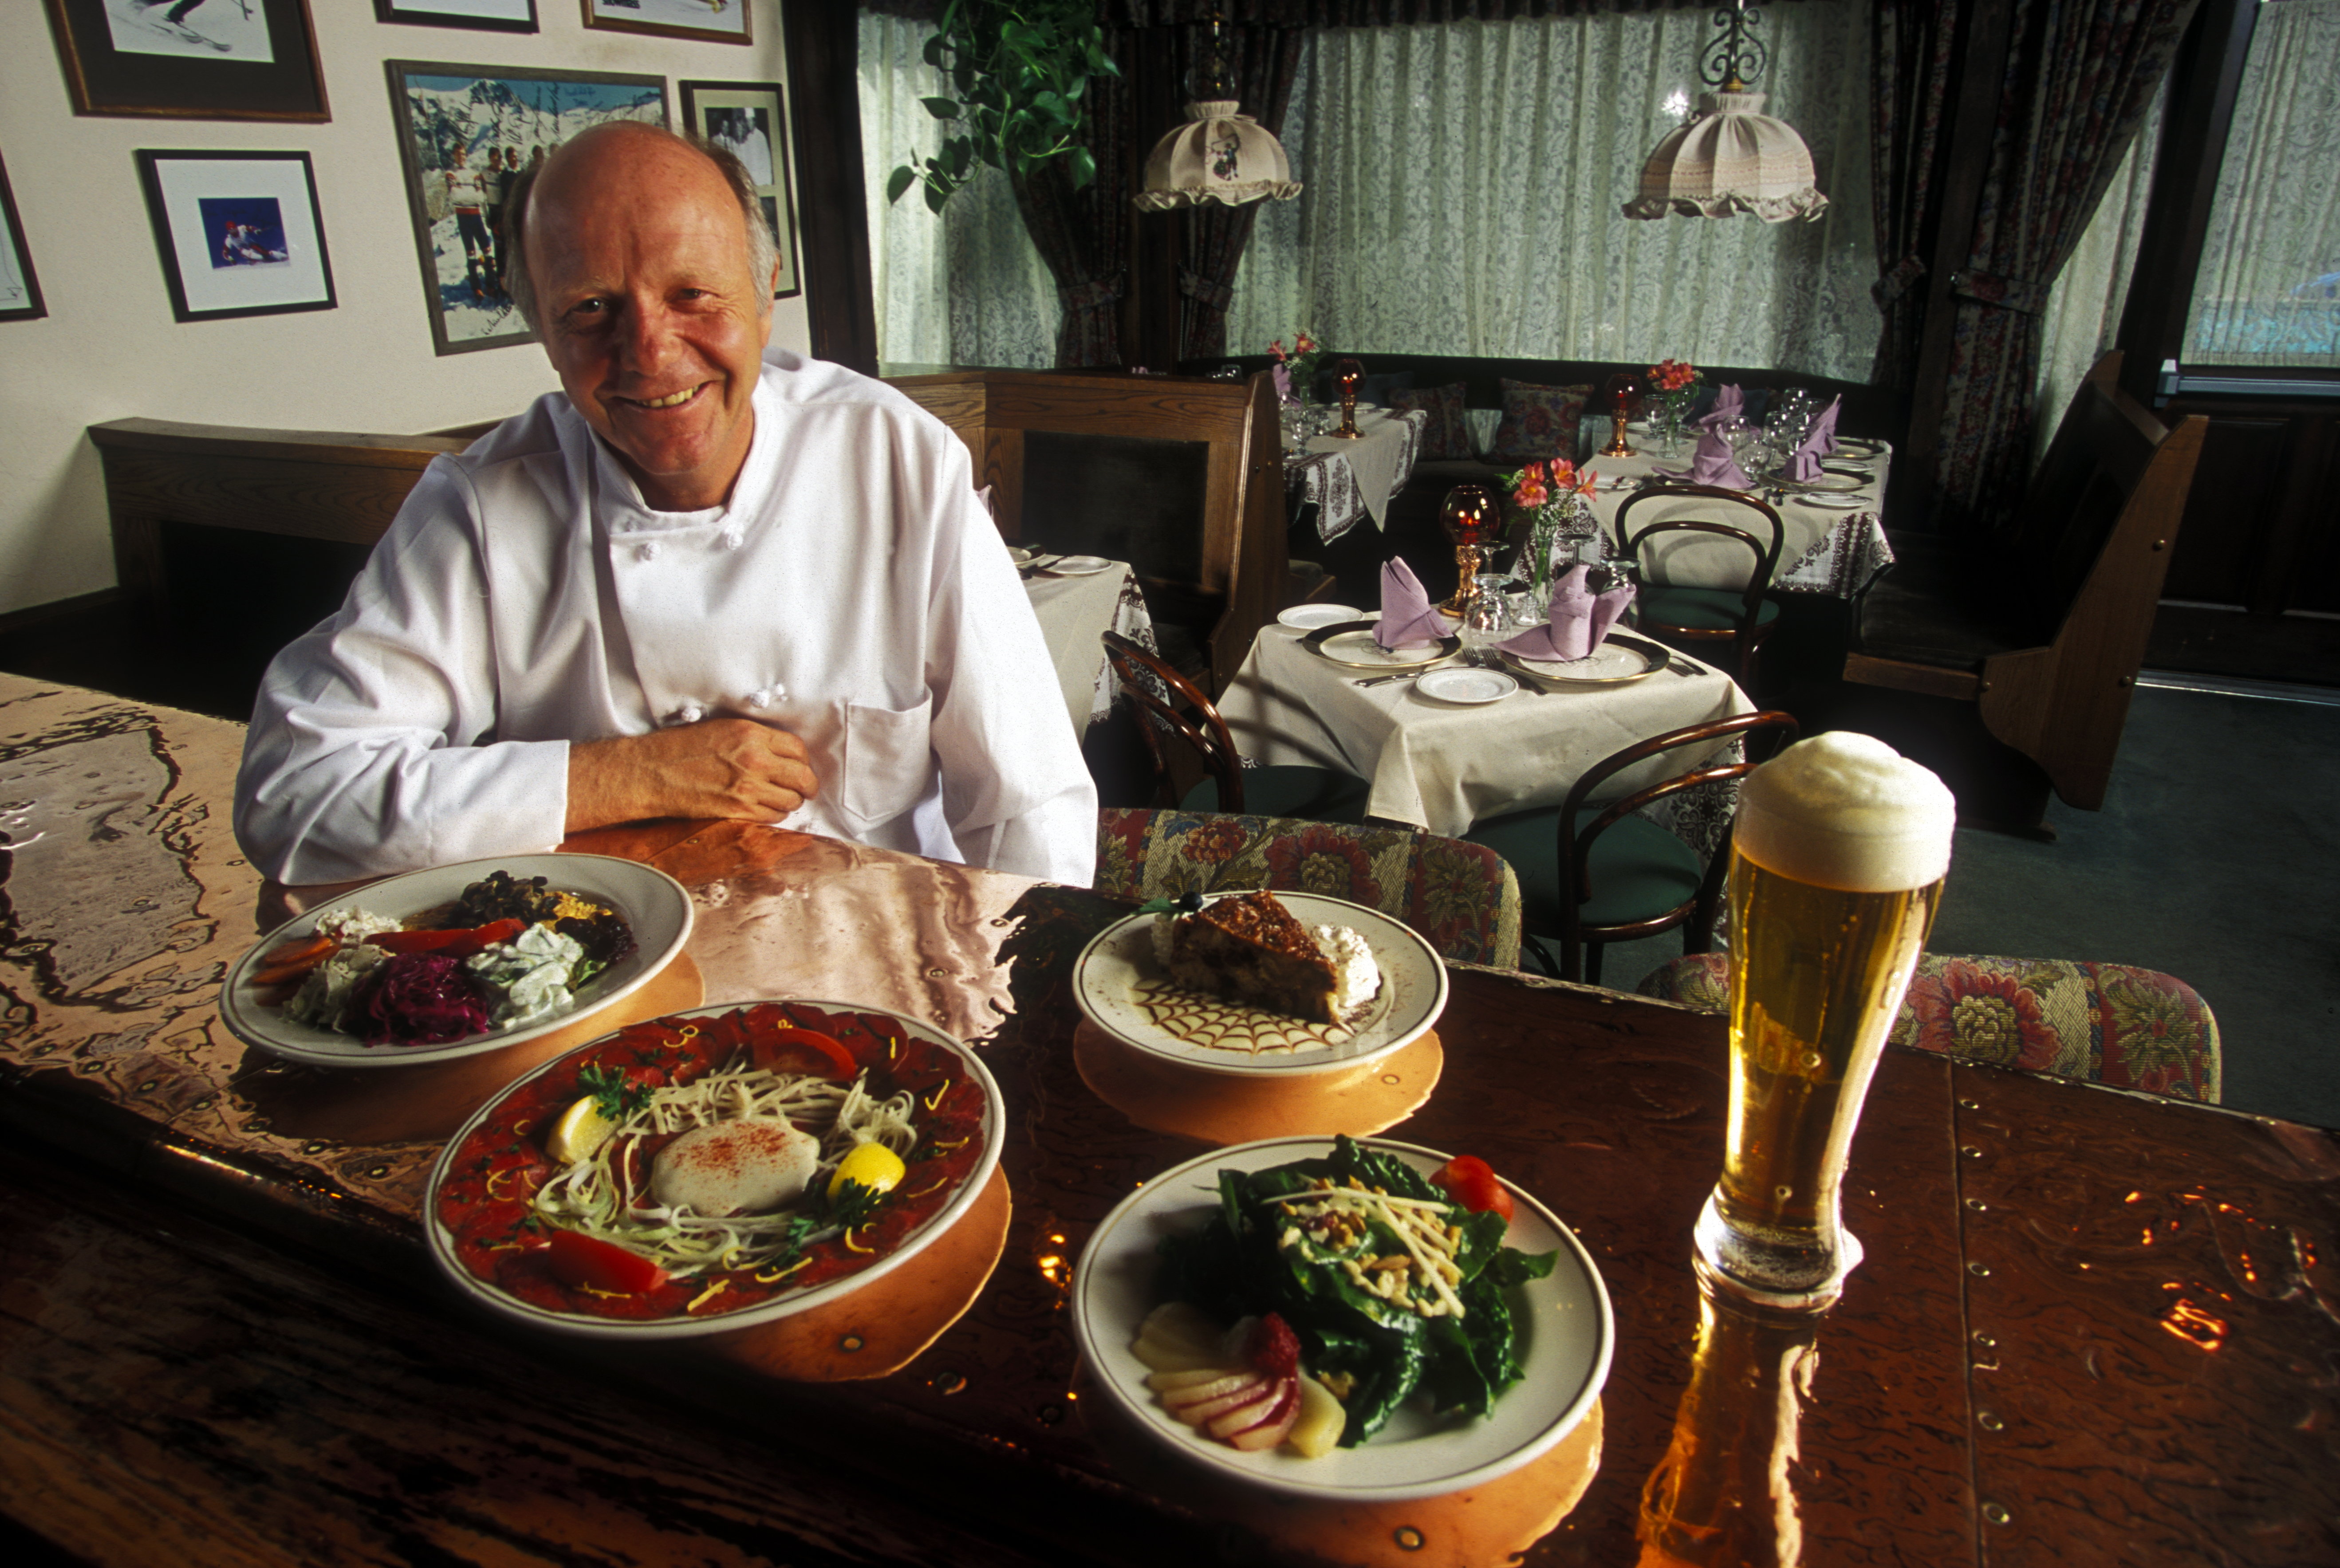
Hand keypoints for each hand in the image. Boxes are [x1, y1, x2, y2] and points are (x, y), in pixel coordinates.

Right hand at [565, 719, 819, 831]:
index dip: (803, 760)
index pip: (798, 749)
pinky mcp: (737, 811)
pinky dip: (773, 815)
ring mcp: (747, 788)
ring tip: (779, 798)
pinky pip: (772, 817)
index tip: (799, 766)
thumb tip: (780, 753)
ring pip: (790, 801)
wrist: (651, 772)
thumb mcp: (722, 729)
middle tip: (803, 788)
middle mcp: (754, 761)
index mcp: (751, 735)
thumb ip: (755, 739)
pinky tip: (763, 808)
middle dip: (806, 784)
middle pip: (803, 777)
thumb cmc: (680, 748)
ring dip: (789, 801)